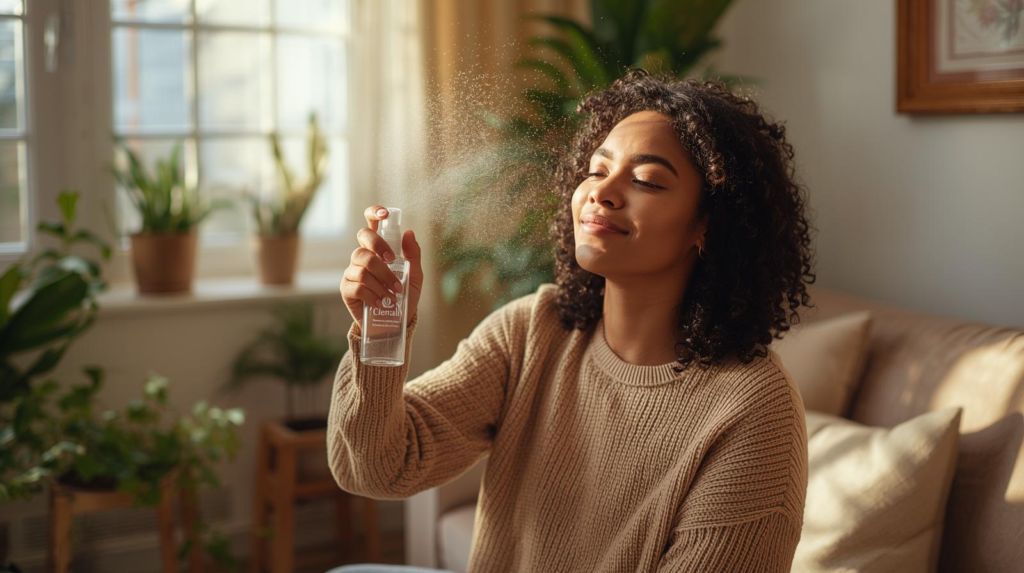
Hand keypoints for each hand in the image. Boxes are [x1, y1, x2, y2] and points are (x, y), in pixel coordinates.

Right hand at [340, 205, 422, 330]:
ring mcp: (352, 271)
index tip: (385, 214)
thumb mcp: (414, 277)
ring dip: (382, 280)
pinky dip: (373, 295)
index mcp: (379, 249)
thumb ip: (413, 256)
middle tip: (392, 261)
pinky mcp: (346, 289)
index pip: (371, 224)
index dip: (374, 213)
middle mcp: (363, 256)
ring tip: (393, 295)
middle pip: (363, 238)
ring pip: (363, 265)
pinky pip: (357, 286)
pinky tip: (381, 303)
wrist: (393, 324)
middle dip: (379, 246)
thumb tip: (410, 233)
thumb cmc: (403, 297)